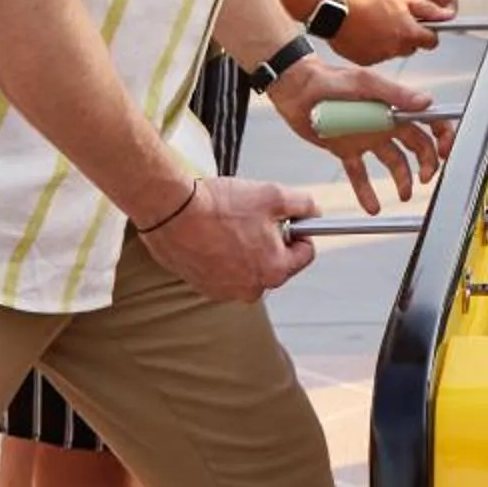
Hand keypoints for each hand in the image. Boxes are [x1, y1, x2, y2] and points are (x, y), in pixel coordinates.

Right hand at [135, 173, 317, 304]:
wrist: (172, 211)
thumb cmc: (222, 204)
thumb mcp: (274, 195)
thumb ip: (304, 205)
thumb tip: (316, 212)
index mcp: (274, 271)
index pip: (305, 254)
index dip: (300, 230)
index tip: (287, 218)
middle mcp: (250, 289)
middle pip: (276, 262)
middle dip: (270, 240)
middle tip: (252, 217)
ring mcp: (224, 291)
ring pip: (249, 266)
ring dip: (245, 247)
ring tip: (227, 224)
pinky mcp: (201, 287)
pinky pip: (224, 270)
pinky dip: (222, 254)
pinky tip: (211, 235)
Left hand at [265, 58, 448, 214]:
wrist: (297, 88)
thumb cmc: (330, 78)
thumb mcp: (365, 84)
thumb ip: (396, 94)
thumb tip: (427, 103)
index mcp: (393, 107)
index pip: (428, 121)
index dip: (442, 136)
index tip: (447, 152)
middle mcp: (384, 124)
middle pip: (416, 146)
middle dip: (427, 163)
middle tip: (426, 179)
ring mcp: (366, 138)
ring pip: (393, 163)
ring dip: (403, 180)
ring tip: (405, 195)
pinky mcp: (345, 150)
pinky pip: (360, 175)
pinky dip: (366, 192)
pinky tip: (373, 208)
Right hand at [328, 0, 449, 64]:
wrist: (334, 7)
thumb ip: (427, 8)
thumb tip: (446, 15)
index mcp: (408, 34)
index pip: (431, 41)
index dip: (429, 32)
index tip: (425, 26)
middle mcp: (395, 49)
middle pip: (411, 47)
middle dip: (408, 35)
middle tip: (395, 18)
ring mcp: (378, 57)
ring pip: (393, 51)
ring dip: (390, 40)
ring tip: (376, 22)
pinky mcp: (363, 60)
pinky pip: (375, 55)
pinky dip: (374, 46)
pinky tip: (365, 31)